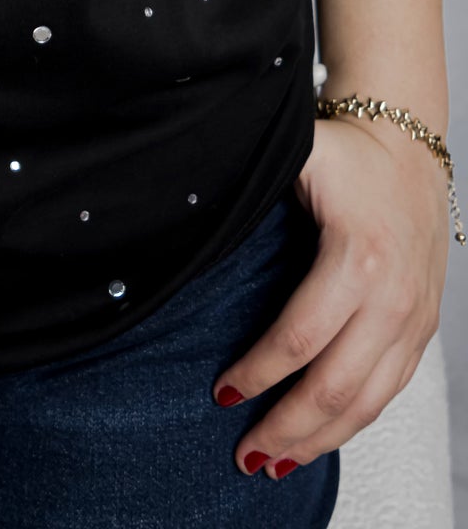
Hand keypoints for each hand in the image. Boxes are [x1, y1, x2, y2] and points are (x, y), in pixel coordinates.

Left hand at [209, 113, 448, 480]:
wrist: (409, 148)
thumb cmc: (348, 155)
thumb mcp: (299, 157)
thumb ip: (251, 180)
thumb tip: (188, 199)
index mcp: (358, 259)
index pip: (300, 337)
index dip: (258, 372)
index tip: (221, 392)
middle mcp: (393, 299)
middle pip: (335, 385)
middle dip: (286, 427)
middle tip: (243, 455)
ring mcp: (413, 320)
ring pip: (367, 401)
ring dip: (320, 441)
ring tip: (275, 464)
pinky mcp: (422, 329)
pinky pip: (389, 392)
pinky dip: (353, 423)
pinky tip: (322, 438)